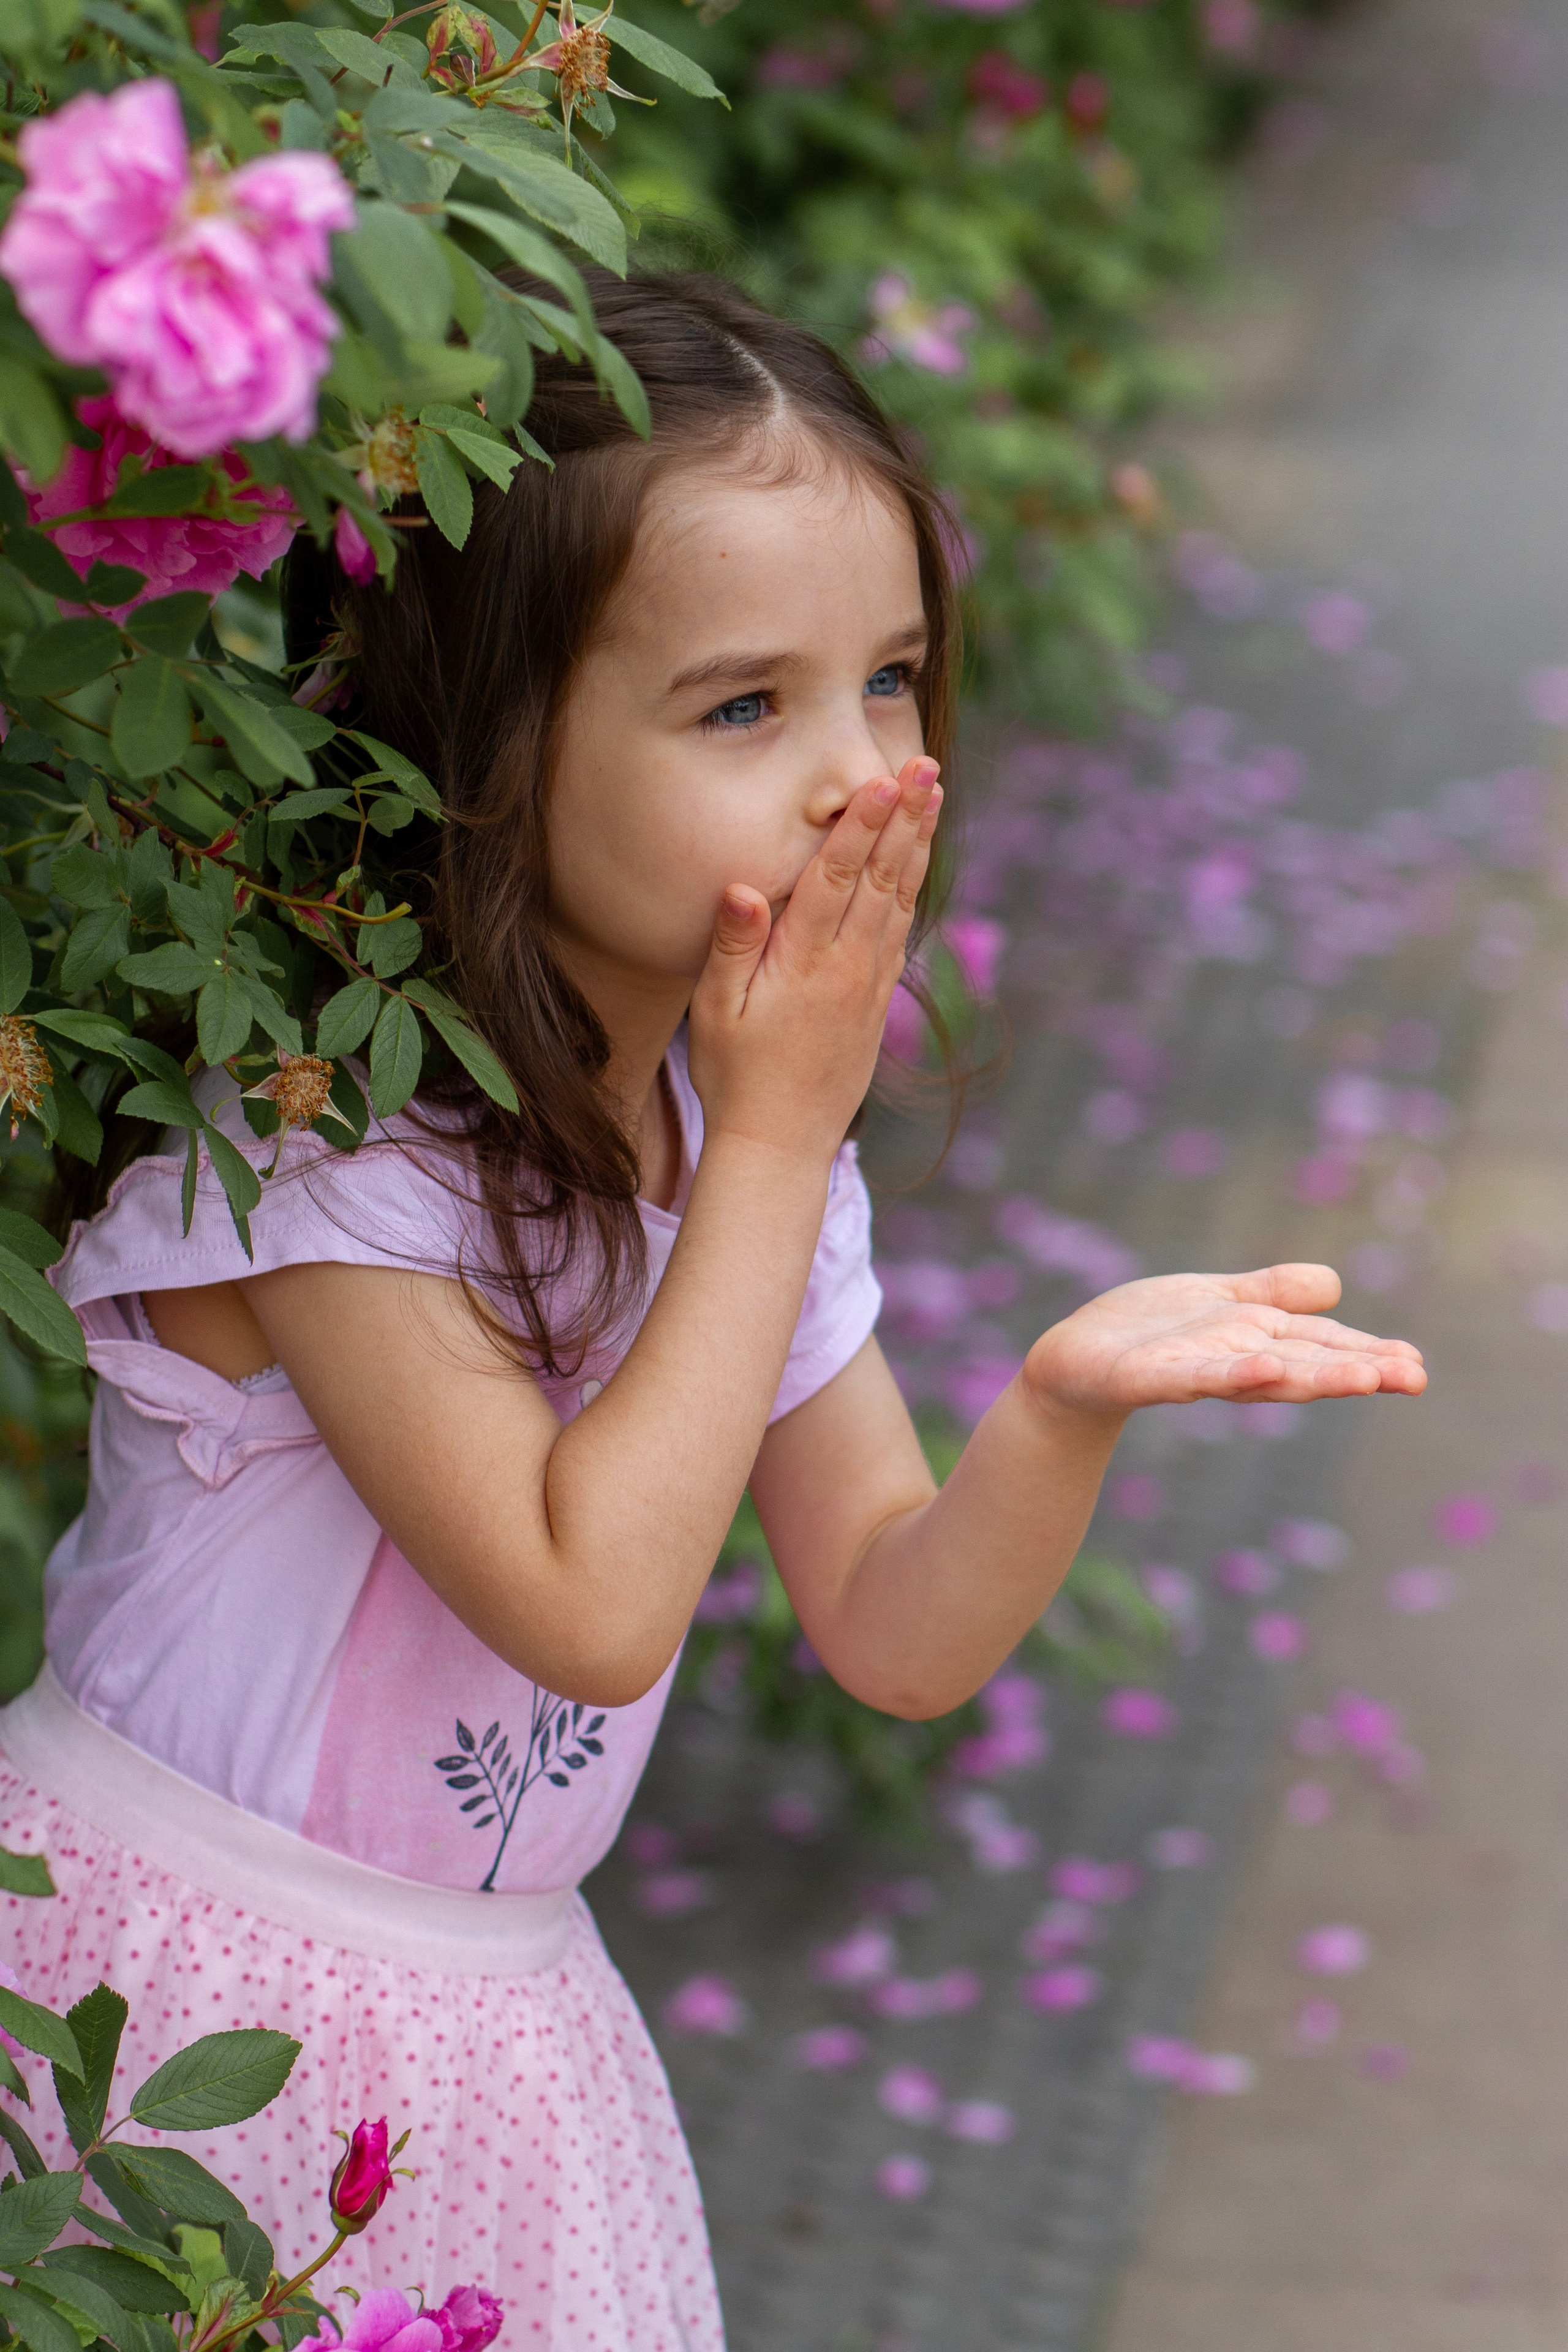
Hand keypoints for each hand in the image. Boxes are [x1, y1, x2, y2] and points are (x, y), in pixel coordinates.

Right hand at [686, 755, 941, 1163]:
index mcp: (804, 963)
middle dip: (904, 817)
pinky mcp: (877, 1001)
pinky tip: (919, 858)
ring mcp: (868, 984)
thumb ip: (732, 947)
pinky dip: (912, 886)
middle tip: (927, 766)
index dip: (861, 825)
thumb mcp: (715, 1013)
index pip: (837, 878)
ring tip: (934, 794)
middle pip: (881, 877)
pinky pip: (900, 929)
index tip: (883, 780)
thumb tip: (744, 887)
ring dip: (916, 842)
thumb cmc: (735, 1077)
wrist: (780, 1143)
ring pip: (899, 898)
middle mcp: (846, 967)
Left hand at [1022, 1262, 1426, 1422]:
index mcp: (1251, 1341)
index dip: (1367, 1354)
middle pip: (1302, 1363)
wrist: (1071, 1363)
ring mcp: (1190, 1371)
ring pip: (1259, 1375)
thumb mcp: (1216, 1302)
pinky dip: (1226, 1374)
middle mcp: (1230, 1361)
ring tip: (1361, 1377)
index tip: (1418, 1366)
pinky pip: (1190, 1377)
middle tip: (1413, 1377)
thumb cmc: (1147, 1334)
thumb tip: (1333, 1285)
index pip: (1319, 1345)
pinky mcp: (1145, 1377)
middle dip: (1357, 1369)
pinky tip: (1260, 1366)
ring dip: (1310, 1376)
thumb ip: (1271, 1293)